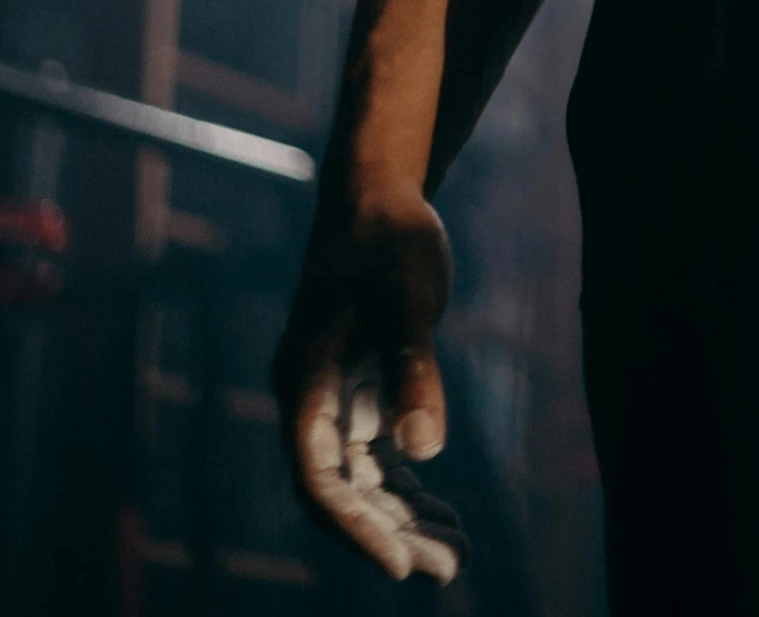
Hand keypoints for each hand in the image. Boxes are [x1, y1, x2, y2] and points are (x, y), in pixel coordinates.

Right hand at [273, 190, 468, 581]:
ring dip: (401, 519)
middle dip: (389, 535)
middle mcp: (308, 400)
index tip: (399, 566)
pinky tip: (444, 513)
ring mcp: (330, 399)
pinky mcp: (355, 391)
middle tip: (448, 567)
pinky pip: (374, 459)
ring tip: (455, 553)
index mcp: (303, 383)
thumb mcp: (408, 302)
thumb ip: (413, 371)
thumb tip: (424, 451)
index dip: (357, 529)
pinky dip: (406, 487)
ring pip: (359, 482)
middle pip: (341, 492)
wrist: (378, 191)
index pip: (320, 481)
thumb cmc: (389, 240)